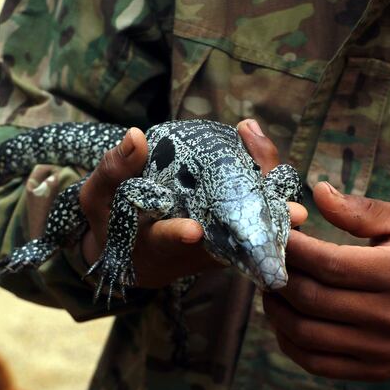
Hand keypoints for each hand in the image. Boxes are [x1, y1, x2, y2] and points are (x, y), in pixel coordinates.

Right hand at [76, 120, 306, 288]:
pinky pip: (246, 226)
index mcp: (149, 244)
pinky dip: (262, 202)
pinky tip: (272, 172)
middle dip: (256, 228)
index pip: (164, 239)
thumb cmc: (110, 221)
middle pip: (223, 242)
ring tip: (289, 195)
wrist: (129, 254)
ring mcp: (207, 252)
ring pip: (243, 236)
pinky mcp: (222, 246)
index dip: (178, 234)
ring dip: (268, 216)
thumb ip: (113, 169)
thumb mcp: (98, 196)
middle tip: (290, 213)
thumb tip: (135, 135)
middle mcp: (185, 253)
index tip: (194, 229)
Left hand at [264, 181, 389, 380]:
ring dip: (276, 309)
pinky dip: (289, 341)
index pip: (329, 264)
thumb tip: (317, 193)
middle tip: (265, 260)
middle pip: (311, 298)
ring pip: (306, 333)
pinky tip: (284, 318)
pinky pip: (316, 362)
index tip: (274, 234)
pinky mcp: (373, 370)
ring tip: (271, 286)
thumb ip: (361, 210)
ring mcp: (380, 349)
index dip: (292, 249)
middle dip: (278, 276)